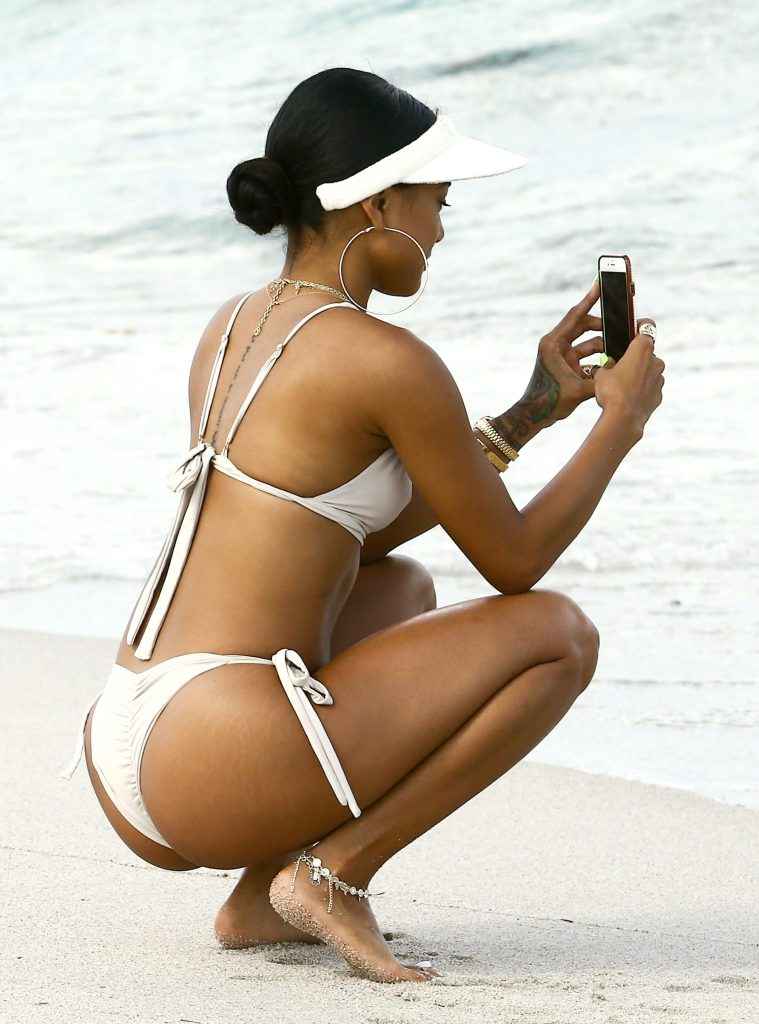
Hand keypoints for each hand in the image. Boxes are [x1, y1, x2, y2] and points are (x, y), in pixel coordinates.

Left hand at [518, 278, 610, 426]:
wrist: (533, 416)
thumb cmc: (548, 402)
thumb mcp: (578, 390)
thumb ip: (602, 379)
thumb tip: (623, 370)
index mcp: (553, 344)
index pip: (575, 316)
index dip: (590, 299)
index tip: (601, 283)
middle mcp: (556, 345)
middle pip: (584, 326)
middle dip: (605, 326)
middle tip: (623, 324)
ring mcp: (561, 355)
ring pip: (588, 343)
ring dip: (604, 345)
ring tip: (622, 348)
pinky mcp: (566, 364)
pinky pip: (586, 356)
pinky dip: (599, 359)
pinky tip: (613, 364)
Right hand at [594, 319, 663, 435]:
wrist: (623, 419)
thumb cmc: (611, 392)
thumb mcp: (600, 373)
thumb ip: (607, 364)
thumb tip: (609, 365)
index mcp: (642, 348)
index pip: (647, 326)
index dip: (639, 325)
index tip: (633, 327)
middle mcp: (656, 361)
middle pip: (646, 352)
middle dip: (634, 356)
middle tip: (618, 364)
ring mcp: (659, 379)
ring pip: (648, 371)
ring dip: (638, 374)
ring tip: (621, 385)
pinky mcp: (659, 395)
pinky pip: (650, 387)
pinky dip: (641, 389)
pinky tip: (627, 397)